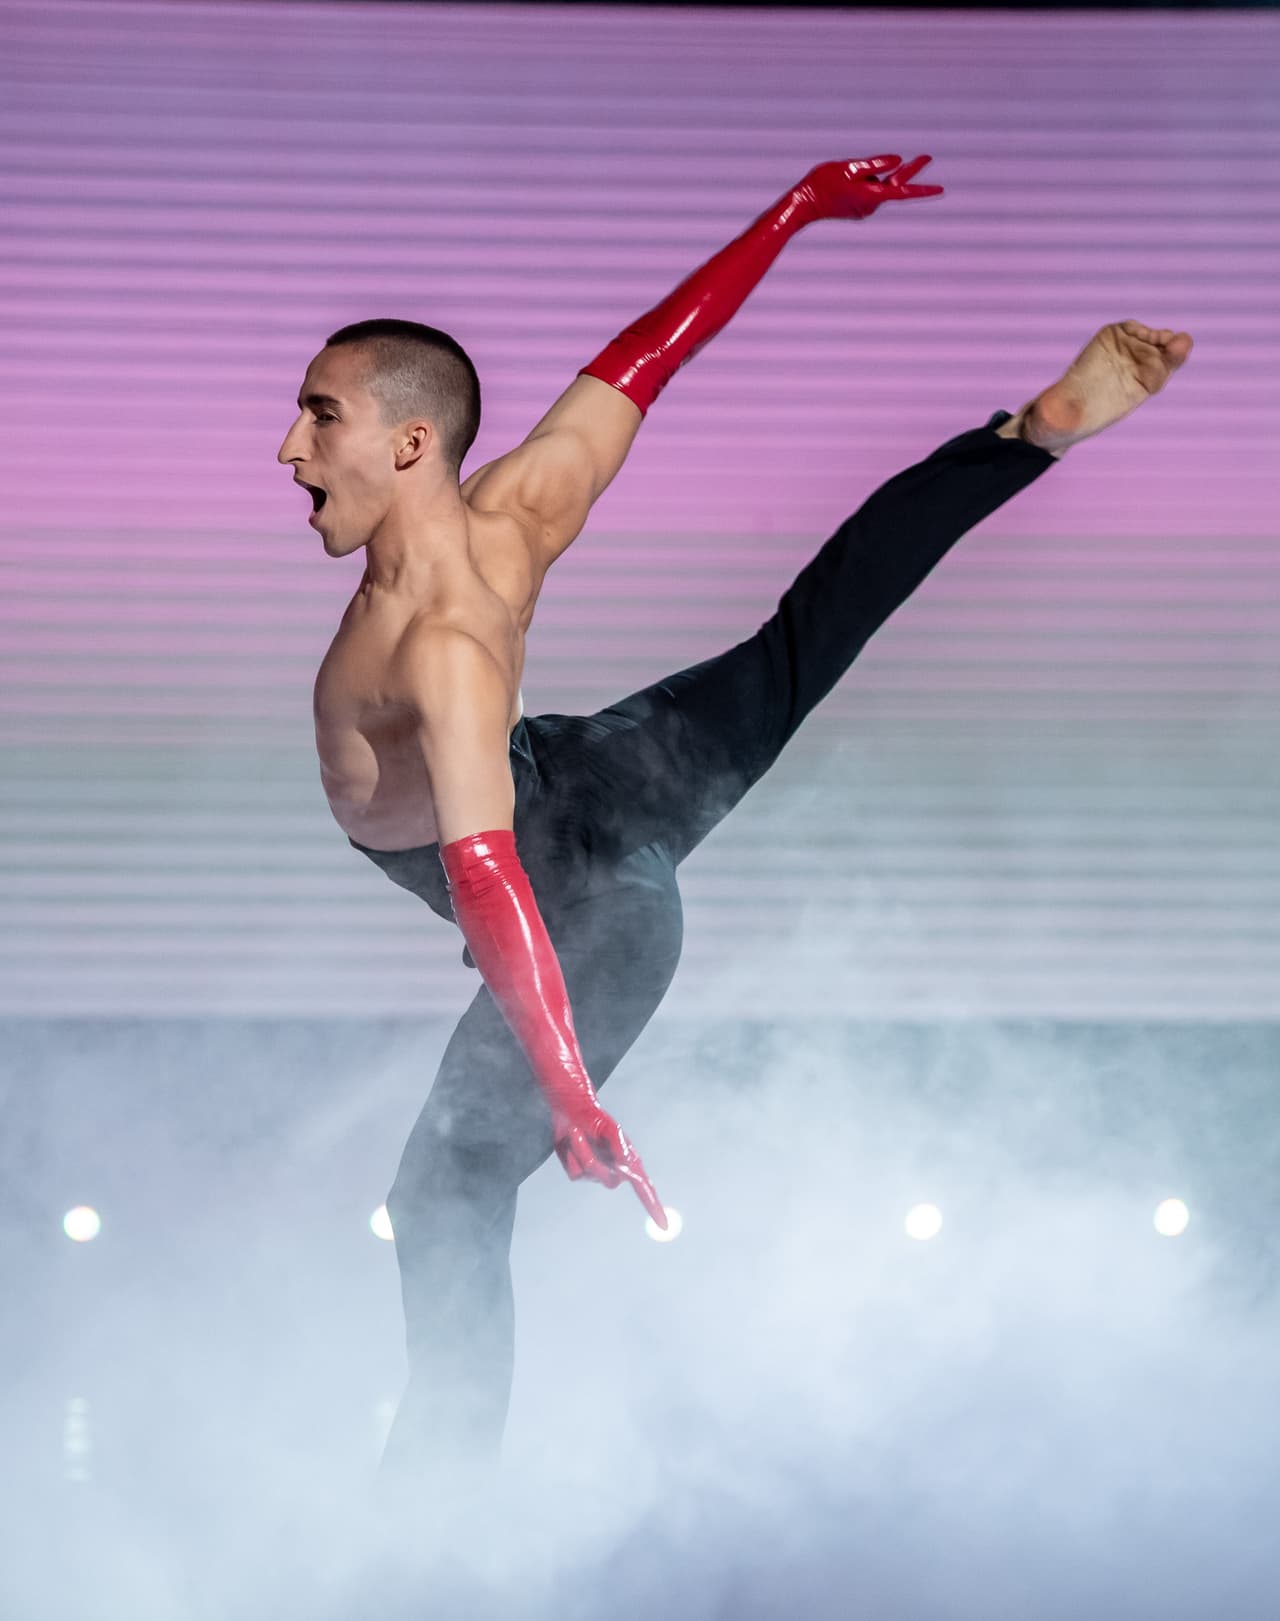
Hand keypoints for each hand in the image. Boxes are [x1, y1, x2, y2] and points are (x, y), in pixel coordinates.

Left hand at [554, 1104, 667, 1228]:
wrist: (571, 1111)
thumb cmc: (595, 1118)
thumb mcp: (610, 1127)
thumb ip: (620, 1146)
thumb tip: (627, 1168)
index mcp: (628, 1160)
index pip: (645, 1188)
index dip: (654, 1206)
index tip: (663, 1225)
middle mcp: (615, 1170)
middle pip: (610, 1181)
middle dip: (595, 1162)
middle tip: (580, 1135)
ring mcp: (596, 1174)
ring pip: (589, 1174)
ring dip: (580, 1152)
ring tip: (576, 1133)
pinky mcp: (580, 1174)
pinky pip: (575, 1174)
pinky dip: (571, 1157)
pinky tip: (571, 1142)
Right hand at [795, 154, 942, 221]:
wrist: (803, 205)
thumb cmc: (822, 183)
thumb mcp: (849, 166)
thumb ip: (875, 163)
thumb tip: (898, 160)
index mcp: (871, 195)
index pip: (903, 191)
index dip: (923, 189)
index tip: (941, 190)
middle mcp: (871, 206)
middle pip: (895, 185)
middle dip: (909, 171)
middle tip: (927, 157)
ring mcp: (865, 209)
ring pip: (879, 186)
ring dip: (873, 175)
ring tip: (847, 172)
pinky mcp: (858, 209)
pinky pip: (869, 191)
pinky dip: (864, 181)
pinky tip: (845, 180)